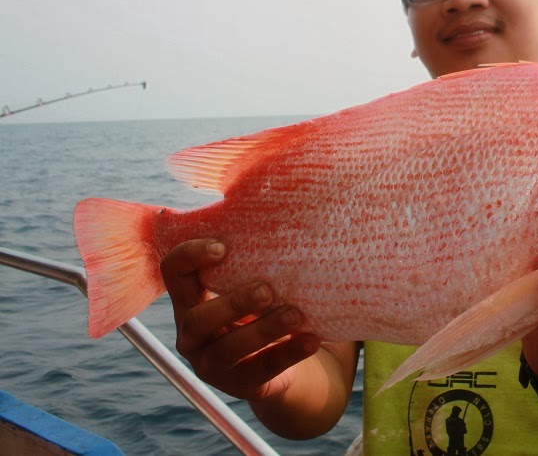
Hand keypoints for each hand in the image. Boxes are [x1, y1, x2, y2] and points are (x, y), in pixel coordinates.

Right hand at [160, 239, 320, 400]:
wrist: (279, 362)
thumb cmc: (260, 308)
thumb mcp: (247, 284)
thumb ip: (251, 259)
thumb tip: (283, 205)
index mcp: (189, 299)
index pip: (173, 272)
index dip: (191, 256)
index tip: (225, 247)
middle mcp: (192, 334)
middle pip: (198, 319)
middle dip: (233, 303)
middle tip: (268, 289)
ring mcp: (212, 364)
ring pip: (229, 349)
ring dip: (264, 329)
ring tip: (296, 314)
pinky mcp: (241, 385)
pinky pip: (263, 369)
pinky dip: (290, 353)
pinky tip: (312, 339)